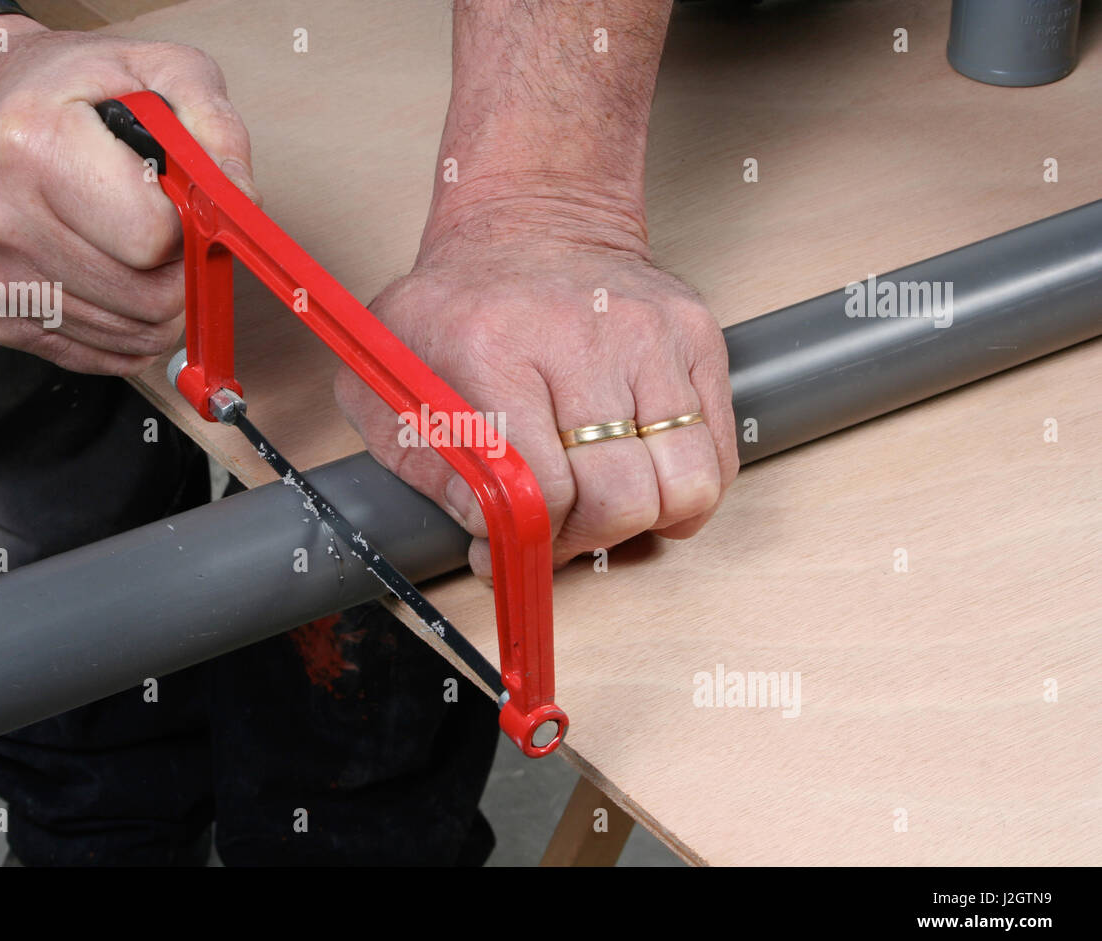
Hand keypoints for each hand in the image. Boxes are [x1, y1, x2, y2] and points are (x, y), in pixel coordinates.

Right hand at [0, 16, 257, 374]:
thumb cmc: (68, 89)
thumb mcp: (155, 70)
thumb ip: (214, 129)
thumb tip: (242, 204)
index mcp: (35, 143)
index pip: (152, 236)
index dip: (187, 225)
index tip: (178, 200)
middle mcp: (2, 216)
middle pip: (150, 299)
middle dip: (180, 269)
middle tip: (164, 227)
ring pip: (137, 336)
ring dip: (160, 300)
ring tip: (133, 244)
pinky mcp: (0, 319)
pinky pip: (108, 357)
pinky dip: (131, 326)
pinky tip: (112, 274)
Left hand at [335, 227, 738, 577]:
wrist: (531, 220)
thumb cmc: (461, 305)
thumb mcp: (393, 377)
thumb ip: (424, 463)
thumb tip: (487, 531)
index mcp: (492, 349)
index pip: (542, 489)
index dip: (529, 540)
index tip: (508, 548)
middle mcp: (581, 339)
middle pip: (621, 498)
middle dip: (587, 538)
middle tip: (559, 528)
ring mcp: (651, 336)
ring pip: (686, 484)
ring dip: (645, 517)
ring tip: (604, 501)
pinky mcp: (698, 337)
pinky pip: (718, 453)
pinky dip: (686, 486)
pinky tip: (640, 473)